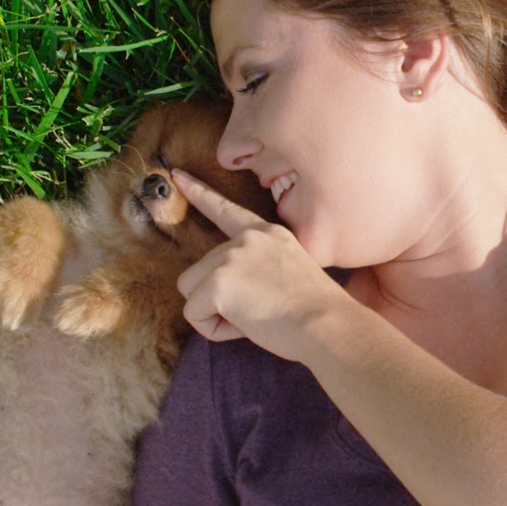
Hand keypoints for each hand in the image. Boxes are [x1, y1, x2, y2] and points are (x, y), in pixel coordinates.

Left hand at [172, 169, 352, 362]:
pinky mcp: (218, 282)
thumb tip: (232, 288)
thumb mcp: (289, 272)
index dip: (199, 193)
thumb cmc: (316, 313)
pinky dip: (213, 329)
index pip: (226, 210)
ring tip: (253, 319)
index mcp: (267, 234)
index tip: (177, 176)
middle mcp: (246, 239)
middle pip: (200, 271)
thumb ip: (256, 268)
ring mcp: (230, 257)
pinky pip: (194, 315)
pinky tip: (246, 327)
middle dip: (219, 298)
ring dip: (214, 313)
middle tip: (261, 312)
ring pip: (191, 292)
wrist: (329, 325)